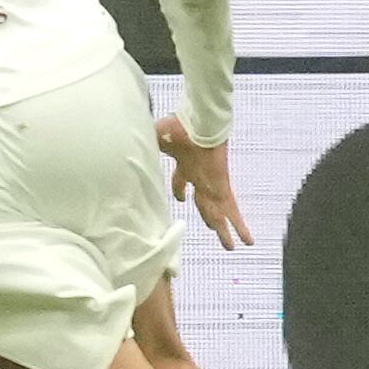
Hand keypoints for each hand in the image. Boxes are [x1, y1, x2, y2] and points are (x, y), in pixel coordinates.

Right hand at [156, 117, 252, 247]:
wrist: (196, 122)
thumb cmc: (177, 127)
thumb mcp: (156, 139)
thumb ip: (144, 147)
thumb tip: (122, 149)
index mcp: (185, 165)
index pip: (181, 182)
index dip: (180, 191)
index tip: (181, 198)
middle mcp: (200, 176)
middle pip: (205, 205)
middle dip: (210, 219)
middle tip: (215, 232)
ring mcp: (212, 183)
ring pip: (218, 212)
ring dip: (224, 230)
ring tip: (231, 247)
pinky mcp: (221, 186)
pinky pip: (231, 210)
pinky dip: (239, 225)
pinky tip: (246, 240)